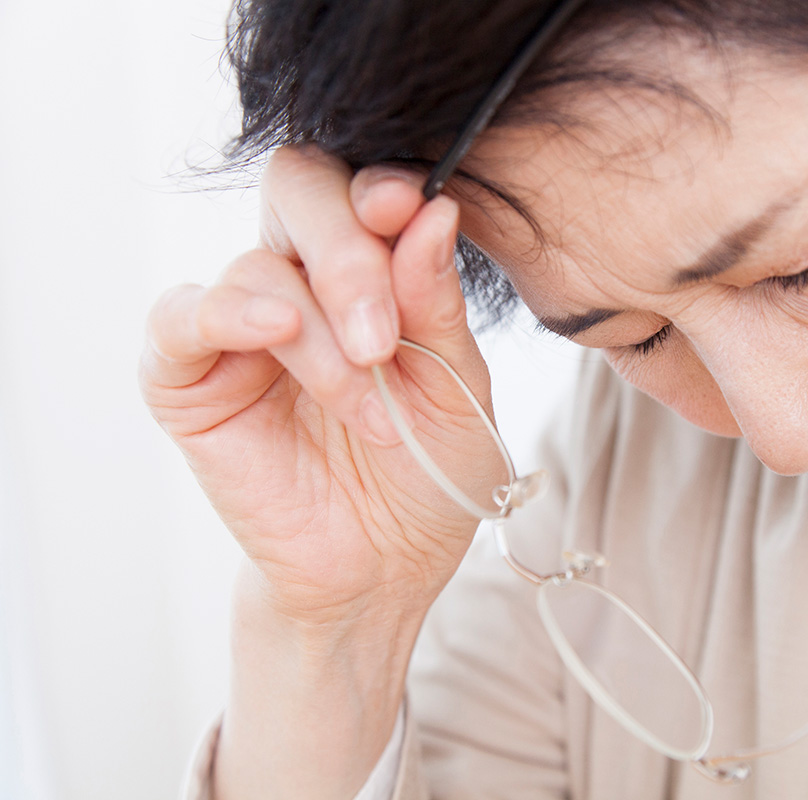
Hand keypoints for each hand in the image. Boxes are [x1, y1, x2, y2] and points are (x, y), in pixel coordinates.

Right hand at [140, 145, 498, 624]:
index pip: (361, 187)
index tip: (408, 207)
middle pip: (300, 193)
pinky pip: (181, 316)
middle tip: (384, 338)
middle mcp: (302, 280)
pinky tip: (275, 330)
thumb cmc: (429, 470)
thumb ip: (435, 301)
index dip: (380, 187)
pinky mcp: (189, 377)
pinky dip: (226, 312)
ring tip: (366, 409)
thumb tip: (431, 208)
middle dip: (348, 255)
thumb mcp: (456, 385)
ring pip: (260, 269)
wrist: (385, 567)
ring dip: (321, 335)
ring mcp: (241, 324)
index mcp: (370, 268)